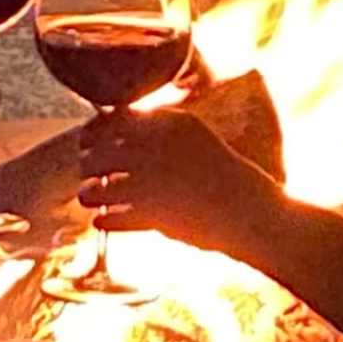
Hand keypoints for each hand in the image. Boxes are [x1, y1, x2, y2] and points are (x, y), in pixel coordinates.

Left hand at [79, 106, 288, 261]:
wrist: (255, 213)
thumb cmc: (230, 178)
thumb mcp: (199, 141)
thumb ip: (164, 135)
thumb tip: (124, 131)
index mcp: (172, 123)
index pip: (116, 119)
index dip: (95, 132)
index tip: (87, 140)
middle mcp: (158, 146)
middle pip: (101, 153)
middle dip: (90, 164)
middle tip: (88, 172)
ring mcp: (154, 180)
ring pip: (101, 186)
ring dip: (90, 193)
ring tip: (87, 197)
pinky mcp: (154, 214)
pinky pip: (114, 217)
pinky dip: (106, 220)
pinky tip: (102, 222)